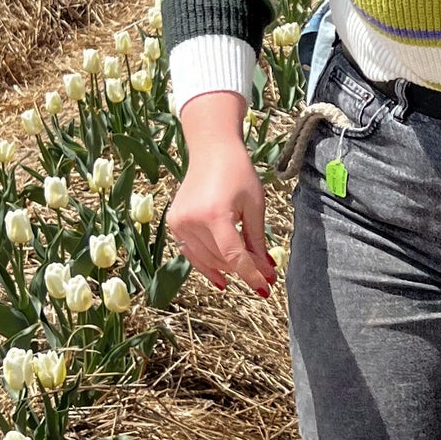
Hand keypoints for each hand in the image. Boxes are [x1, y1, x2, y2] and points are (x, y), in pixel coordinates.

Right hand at [167, 92, 275, 296]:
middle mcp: (192, 221)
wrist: (212, 151)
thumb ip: (257, 240)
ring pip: (206, 260)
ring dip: (227, 270)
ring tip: (247, 273)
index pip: (234, 255)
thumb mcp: (255, 205)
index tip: (265, 288)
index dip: (251, 274)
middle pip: (221, 260)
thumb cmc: (238, 173)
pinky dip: (207, 265)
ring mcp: (179, 223)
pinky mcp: (174, 223)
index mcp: (215, 214)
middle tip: (265, 277)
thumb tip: (266, 270)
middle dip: (244, 271)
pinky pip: (192, 252)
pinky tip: (222, 277)